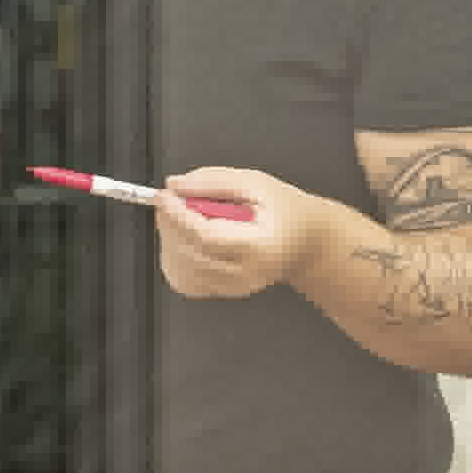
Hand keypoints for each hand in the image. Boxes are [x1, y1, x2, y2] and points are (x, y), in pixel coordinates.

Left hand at [153, 164, 322, 300]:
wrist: (306, 241)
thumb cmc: (286, 212)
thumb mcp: (256, 183)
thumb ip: (214, 181)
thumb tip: (176, 184)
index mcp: (260, 245)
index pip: (206, 237)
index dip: (179, 216)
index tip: (165, 196)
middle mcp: (246, 272)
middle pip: (190, 253)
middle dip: (170, 223)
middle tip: (171, 199)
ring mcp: (234, 286)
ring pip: (182, 269)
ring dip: (171, 239)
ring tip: (186, 217)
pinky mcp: (224, 291)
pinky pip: (185, 281)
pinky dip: (176, 258)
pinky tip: (188, 239)